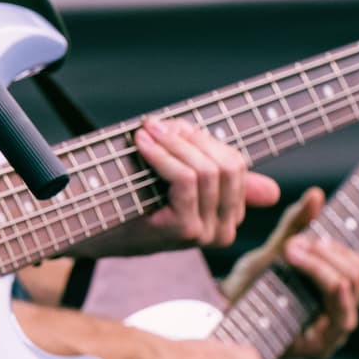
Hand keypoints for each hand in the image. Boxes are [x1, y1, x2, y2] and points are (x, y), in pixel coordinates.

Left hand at [83, 117, 280, 255]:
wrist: (85, 226)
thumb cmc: (125, 199)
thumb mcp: (173, 184)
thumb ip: (212, 174)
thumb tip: (273, 192)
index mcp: (227, 216)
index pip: (236, 165)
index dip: (203, 138)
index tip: (170, 125)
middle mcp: (224, 230)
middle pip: (228, 165)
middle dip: (189, 137)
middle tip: (154, 125)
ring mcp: (207, 233)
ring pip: (208, 170)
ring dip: (172, 142)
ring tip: (144, 133)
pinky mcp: (185, 231)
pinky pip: (187, 180)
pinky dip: (163, 155)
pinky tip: (142, 145)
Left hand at [221, 186, 358, 358]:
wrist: (221, 314)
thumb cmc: (250, 286)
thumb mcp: (275, 251)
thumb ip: (296, 226)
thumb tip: (317, 194)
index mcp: (336, 293)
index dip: (342, 245)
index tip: (314, 233)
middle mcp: (341, 313)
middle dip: (327, 251)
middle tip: (293, 243)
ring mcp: (333, 332)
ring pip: (349, 287)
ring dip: (321, 262)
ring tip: (289, 251)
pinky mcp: (320, 347)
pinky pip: (339, 315)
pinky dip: (326, 284)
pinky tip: (306, 269)